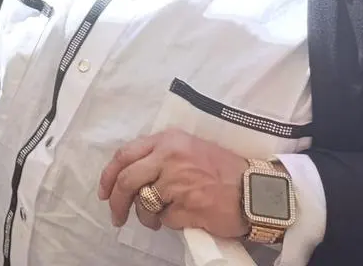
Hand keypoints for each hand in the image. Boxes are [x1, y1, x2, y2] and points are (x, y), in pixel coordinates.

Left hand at [97, 128, 249, 237]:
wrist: (258, 191)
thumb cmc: (224, 171)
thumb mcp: (189, 150)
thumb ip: (160, 156)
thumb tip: (129, 176)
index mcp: (168, 140)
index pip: (125, 155)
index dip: (108, 176)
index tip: (104, 191)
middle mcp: (169, 157)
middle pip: (127, 181)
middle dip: (116, 202)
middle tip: (116, 216)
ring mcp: (178, 182)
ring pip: (144, 203)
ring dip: (146, 216)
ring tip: (158, 219)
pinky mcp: (187, 206)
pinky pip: (165, 219)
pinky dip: (169, 222)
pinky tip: (184, 217)